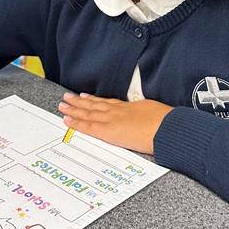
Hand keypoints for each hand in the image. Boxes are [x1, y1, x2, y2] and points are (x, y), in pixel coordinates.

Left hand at [58, 92, 173, 153]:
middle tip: (67, 98)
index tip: (85, 97)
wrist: (166, 128)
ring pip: (87, 113)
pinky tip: (67, 120)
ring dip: (74, 109)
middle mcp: (117, 111)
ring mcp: (111, 120)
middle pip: (94, 105)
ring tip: (63, 105)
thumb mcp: (156, 113)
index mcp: (129, 107)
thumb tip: (150, 117)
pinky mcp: (108, 131)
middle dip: (79, 102)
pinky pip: (88, 127)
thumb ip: (147, 115)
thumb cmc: (166, 122)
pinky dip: (76, 123)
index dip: (94, 100)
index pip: (107, 102)